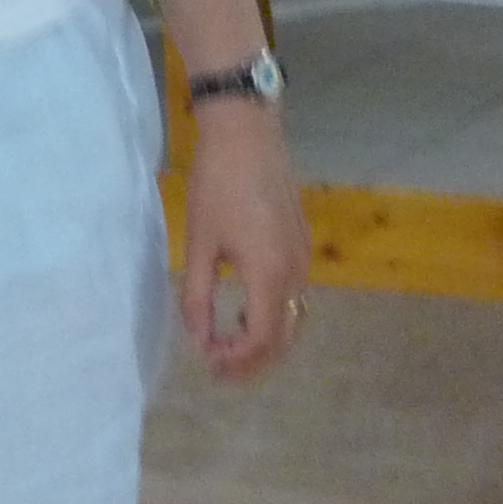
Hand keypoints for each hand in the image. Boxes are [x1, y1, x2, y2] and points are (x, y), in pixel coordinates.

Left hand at [179, 102, 310, 381]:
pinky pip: (294, 292)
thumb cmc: (216, 186)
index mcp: (270, 273)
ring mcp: (304, 255)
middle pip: (285, 335)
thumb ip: (197, 299)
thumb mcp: (199, 245)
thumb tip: (200, 340)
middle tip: (219, 370)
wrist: (247, 133)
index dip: (236, 359)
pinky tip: (245, 308)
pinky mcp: (303, 240)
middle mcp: (296, 270)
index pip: (261, 338)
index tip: (207, 362)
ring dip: (264, 338)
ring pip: (292, 315)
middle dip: (253, 360)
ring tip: (229, 343)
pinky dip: (272, 313)